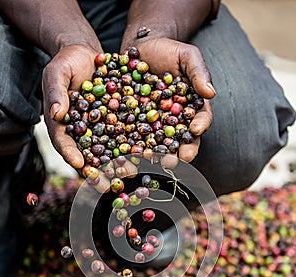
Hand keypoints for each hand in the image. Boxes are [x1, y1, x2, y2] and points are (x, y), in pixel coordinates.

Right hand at [42, 43, 137, 191]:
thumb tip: (55, 112)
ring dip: (119, 166)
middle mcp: (81, 133)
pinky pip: (126, 136)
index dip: (70, 154)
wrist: (87, 55)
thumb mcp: (57, 73)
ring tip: (130, 176)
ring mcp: (99, 130)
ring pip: (109, 151)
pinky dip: (135, 147)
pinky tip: (146, 156)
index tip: (79, 165)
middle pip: (88, 156)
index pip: (63, 143)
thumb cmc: (67, 63)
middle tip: (107, 187)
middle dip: (98, 172)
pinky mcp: (117, 123)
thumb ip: (56, 92)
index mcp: (62, 125)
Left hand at [131, 38, 215, 167]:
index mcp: (193, 106)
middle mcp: (177, 120)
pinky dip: (135, 147)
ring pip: (161, 144)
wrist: (141, 49)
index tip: (196, 130)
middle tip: (178, 160)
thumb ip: (199, 72)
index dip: (200, 125)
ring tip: (155, 161)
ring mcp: (157, 124)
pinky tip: (132, 154)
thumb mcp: (187, 56)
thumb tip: (210, 92)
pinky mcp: (137, 125)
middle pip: (183, 139)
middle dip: (182, 151)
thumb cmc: (168, 51)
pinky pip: (138, 138)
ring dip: (159, 155)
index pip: (201, 118)